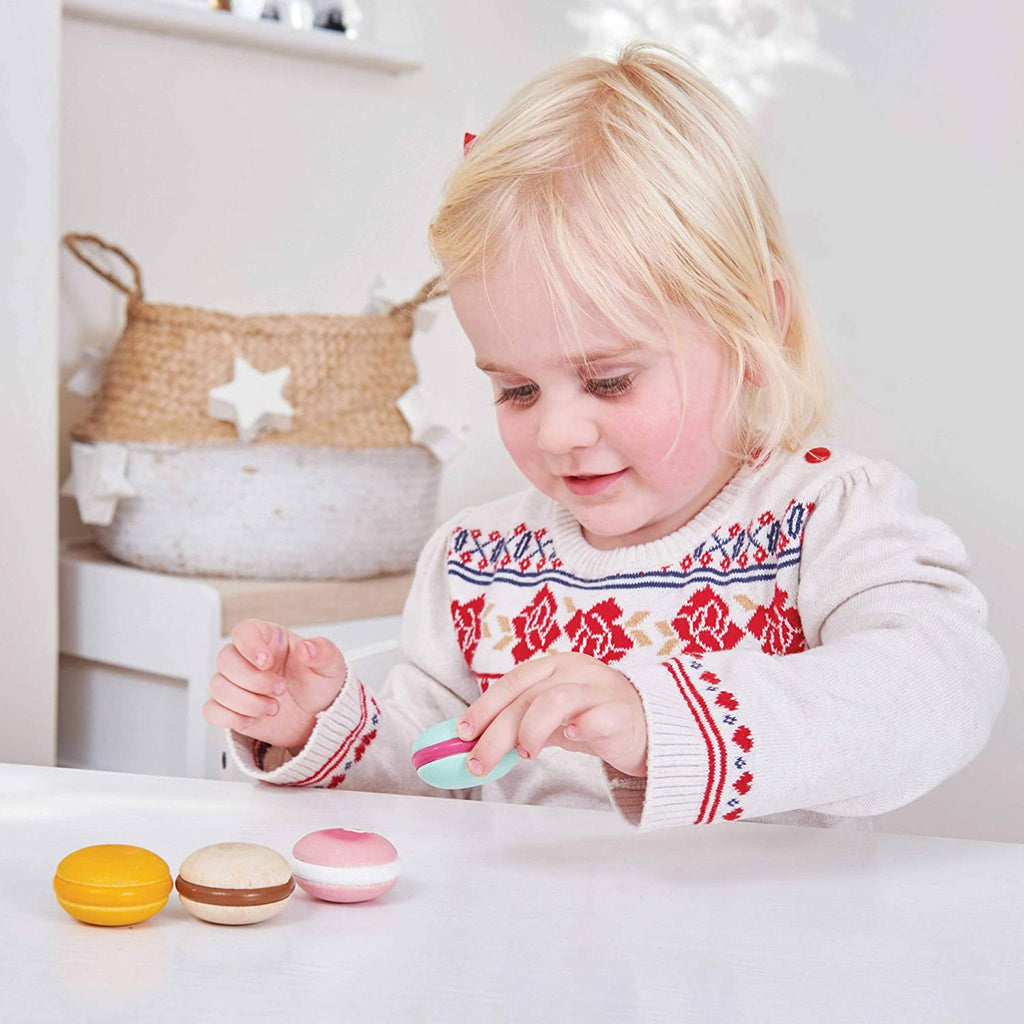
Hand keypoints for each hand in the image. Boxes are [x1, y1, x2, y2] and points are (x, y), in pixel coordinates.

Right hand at [202, 619, 346, 752]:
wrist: (318, 718)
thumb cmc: (320, 685)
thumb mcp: (331, 665)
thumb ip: (322, 652)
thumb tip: (307, 648)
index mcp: (270, 640)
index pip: (244, 631)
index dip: (250, 645)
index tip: (266, 662)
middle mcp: (248, 659)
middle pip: (225, 659)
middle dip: (252, 680)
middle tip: (280, 690)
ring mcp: (237, 684)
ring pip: (218, 686)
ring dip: (246, 702)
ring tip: (274, 708)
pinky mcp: (232, 708)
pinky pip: (212, 710)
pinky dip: (231, 717)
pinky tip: (254, 719)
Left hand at [456, 652, 647, 778]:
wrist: (650, 727)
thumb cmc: (595, 720)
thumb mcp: (554, 718)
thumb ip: (521, 723)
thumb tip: (477, 742)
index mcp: (555, 666)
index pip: (511, 683)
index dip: (483, 708)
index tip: (462, 733)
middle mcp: (576, 671)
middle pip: (526, 697)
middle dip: (495, 732)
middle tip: (479, 761)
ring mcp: (600, 689)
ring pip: (555, 700)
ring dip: (531, 730)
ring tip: (527, 753)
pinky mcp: (621, 713)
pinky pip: (597, 718)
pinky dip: (579, 728)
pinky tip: (570, 739)